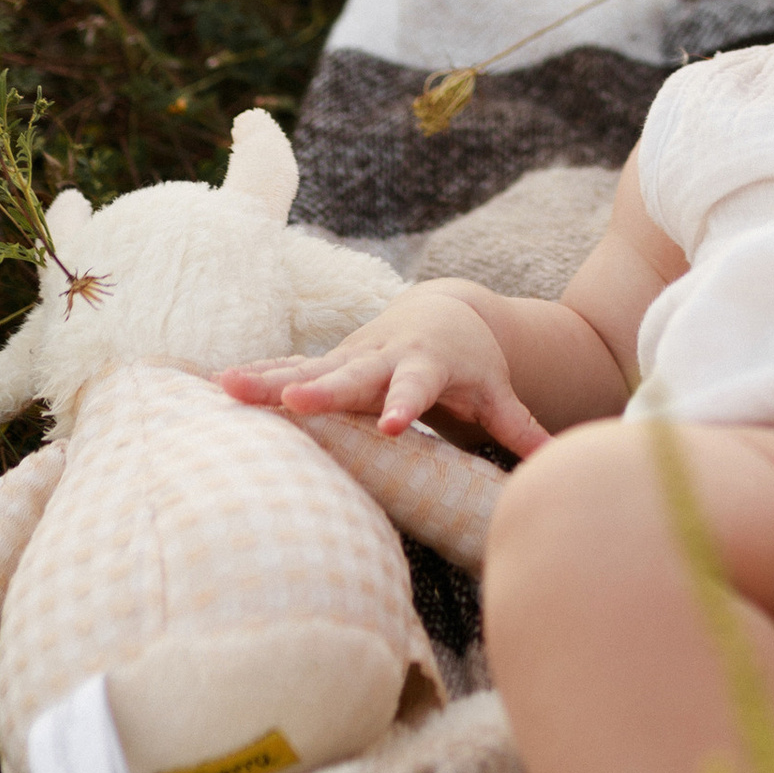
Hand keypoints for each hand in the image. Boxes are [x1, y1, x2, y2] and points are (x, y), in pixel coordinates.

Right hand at [221, 278, 547, 455]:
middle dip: (322, 391)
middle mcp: (381, 358)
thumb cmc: (473, 363)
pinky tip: (217, 385)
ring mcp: (350, 358)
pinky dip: (258, 376)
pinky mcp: (328, 363)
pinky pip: (289, 370)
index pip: (416, 388)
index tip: (394, 426)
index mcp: (425, 367)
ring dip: (268, 380)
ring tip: (227, 387)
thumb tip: (556, 460)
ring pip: (307, 369)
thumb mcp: (496, 392)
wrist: (443, 312)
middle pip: (351, 376)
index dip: (404, 405)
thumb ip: (519, 425)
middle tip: (295, 403)